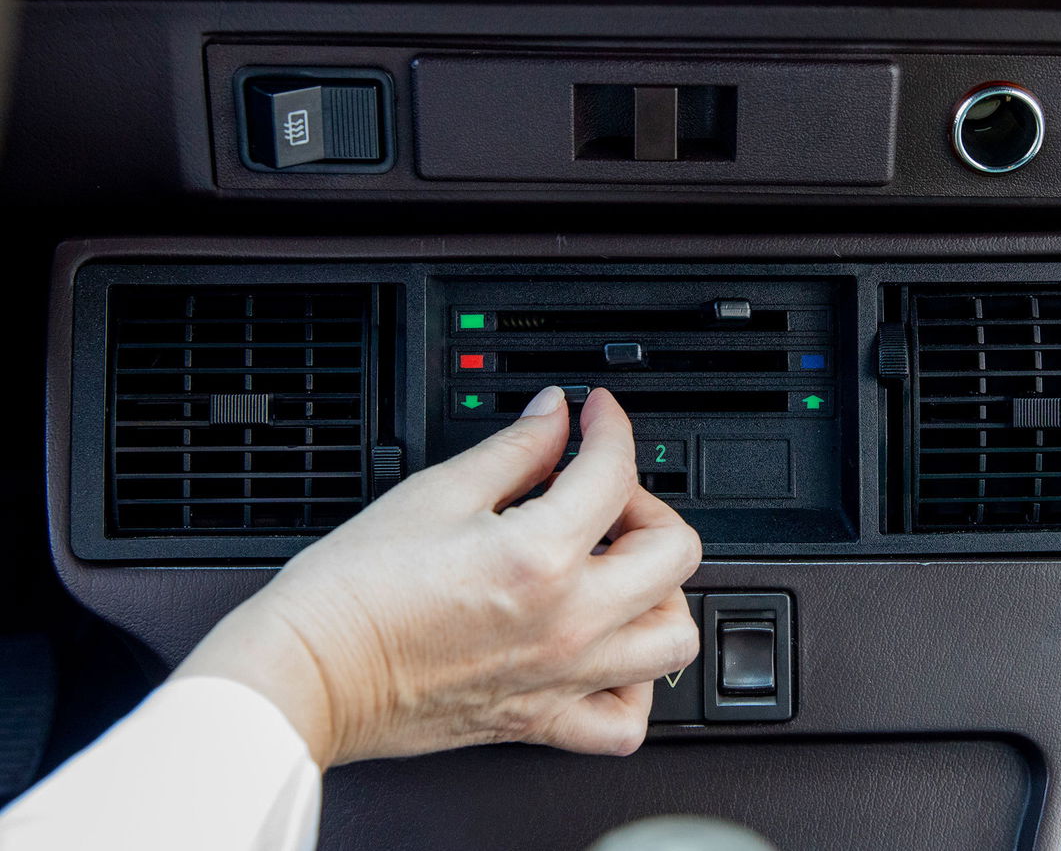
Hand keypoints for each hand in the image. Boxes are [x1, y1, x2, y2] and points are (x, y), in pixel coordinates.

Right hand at [173, 387, 702, 768]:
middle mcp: (567, 623)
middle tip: (605, 494)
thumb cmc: (351, 594)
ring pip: (672, 640)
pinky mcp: (540, 720)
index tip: (596, 417)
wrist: (309, 673)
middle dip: (649, 505)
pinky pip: (624, 721)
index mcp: (539, 557)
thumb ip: (514, 450)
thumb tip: (552, 416)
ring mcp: (561, 677)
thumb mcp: (435, 493)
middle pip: (673, 554)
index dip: (609, 427)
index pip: (614, 472)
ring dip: (662, 593)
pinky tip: (608, 649)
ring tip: (620, 570)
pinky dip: (635, 685)